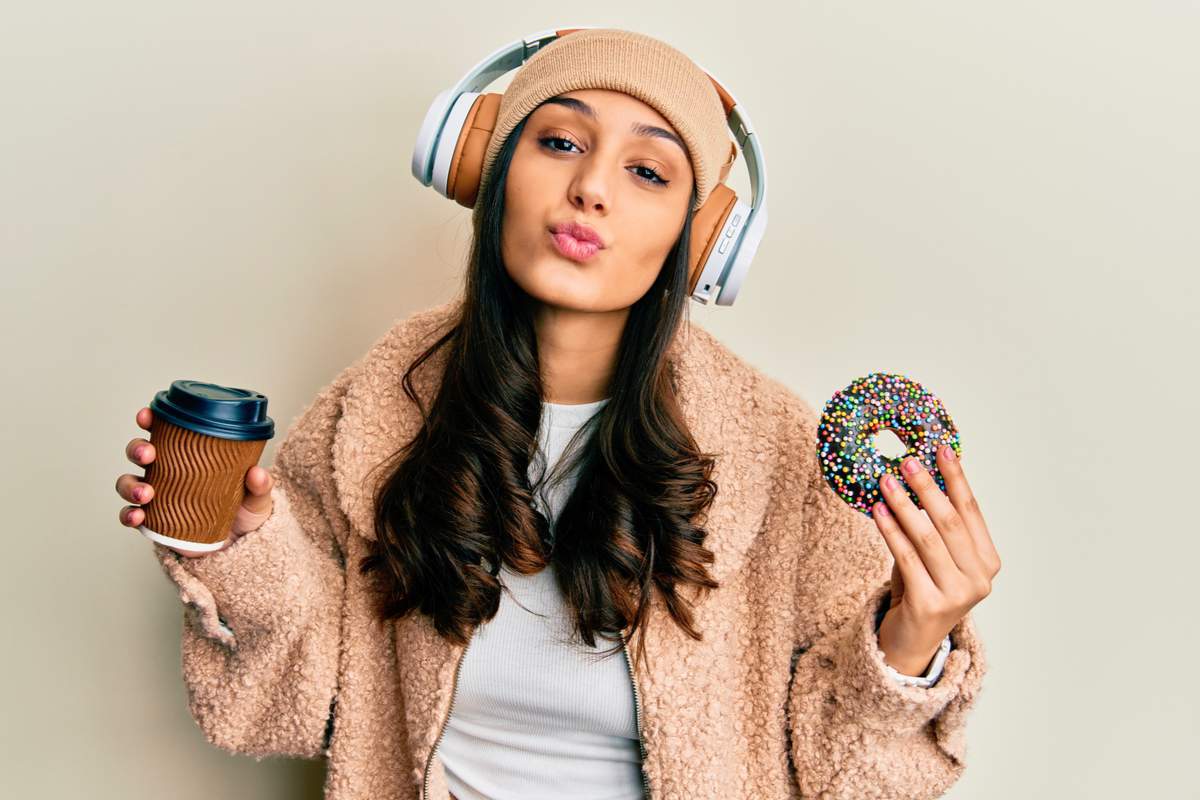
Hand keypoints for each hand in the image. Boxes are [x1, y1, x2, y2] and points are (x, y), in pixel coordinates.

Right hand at [116, 406, 275, 557]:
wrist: (239, 547)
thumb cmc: (244, 512)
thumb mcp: (257, 497)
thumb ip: (261, 485)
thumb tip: (257, 472)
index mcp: (189, 455)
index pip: (164, 430)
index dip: (150, 419)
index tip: (147, 415)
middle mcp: (167, 472)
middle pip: (139, 452)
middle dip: (137, 448)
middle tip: (148, 454)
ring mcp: (157, 496)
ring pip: (129, 482)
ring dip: (130, 484)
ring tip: (146, 493)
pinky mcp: (153, 521)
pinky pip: (130, 515)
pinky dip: (128, 514)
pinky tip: (137, 516)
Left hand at [872, 446, 1000, 675]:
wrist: (911, 640)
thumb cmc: (922, 588)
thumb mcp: (934, 555)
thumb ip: (934, 524)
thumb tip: (917, 473)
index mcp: (988, 561)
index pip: (971, 511)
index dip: (956, 479)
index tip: (942, 450)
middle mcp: (979, 579)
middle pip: (950, 522)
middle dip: (927, 487)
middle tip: (905, 460)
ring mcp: (957, 595)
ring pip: (927, 538)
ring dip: (904, 505)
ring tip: (885, 480)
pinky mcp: (929, 605)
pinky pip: (906, 558)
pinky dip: (890, 531)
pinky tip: (878, 511)